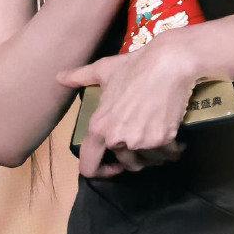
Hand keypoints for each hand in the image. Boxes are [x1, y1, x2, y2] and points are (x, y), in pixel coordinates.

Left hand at [56, 32, 197, 178]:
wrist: (168, 62)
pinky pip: (168, 155)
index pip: (89, 167)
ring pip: (148, 162)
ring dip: (154, 155)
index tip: (114, 164)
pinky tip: (174, 138)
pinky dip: (173, 150)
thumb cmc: (134, 65)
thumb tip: (59, 77)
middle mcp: (118, 138)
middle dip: (134, 156)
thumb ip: (79, 77)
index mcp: (100, 127)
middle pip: (126, 164)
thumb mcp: (103, 69)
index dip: (101, 171)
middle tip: (143, 138)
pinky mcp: (164, 139)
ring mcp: (141, 141)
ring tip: (158, 136)